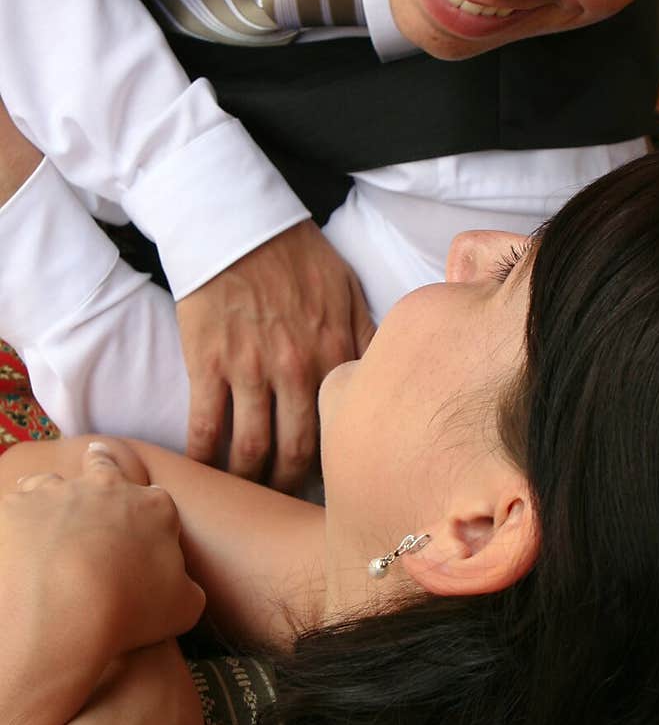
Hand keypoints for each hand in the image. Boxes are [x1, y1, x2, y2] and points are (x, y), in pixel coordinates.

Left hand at [0, 445, 204, 724]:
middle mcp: (105, 488)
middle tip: (96, 463)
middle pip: (103, 462)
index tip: (138, 525)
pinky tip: (13, 543)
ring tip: (43, 515)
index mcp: (153, 507)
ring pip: (49, 481)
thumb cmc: (129, 611)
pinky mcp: (13, 509)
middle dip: (102, 462)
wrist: (64, 614)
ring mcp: (55, 493)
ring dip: (49, 494)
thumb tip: (178, 585)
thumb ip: (185, 587)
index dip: (148, 511)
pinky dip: (13, 523)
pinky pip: (10, 508)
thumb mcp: (183, 607)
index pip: (156, 498)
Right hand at [177, 220, 374, 491]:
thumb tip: (389, 376)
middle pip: (299, 452)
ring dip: (249, 480)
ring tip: (246, 492)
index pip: (345, 426)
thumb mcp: (348, 290)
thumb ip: (367, 338)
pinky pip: (205, 427)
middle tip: (287, 501)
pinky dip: (203, 459)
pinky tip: (203, 473)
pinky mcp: (207, 363)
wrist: (237, 223)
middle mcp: (298, 368)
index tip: (337, 480)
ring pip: (252, 449)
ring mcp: (250, 369)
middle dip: (292, 486)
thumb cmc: (296, 256)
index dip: (341, 462)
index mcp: (337, 352)